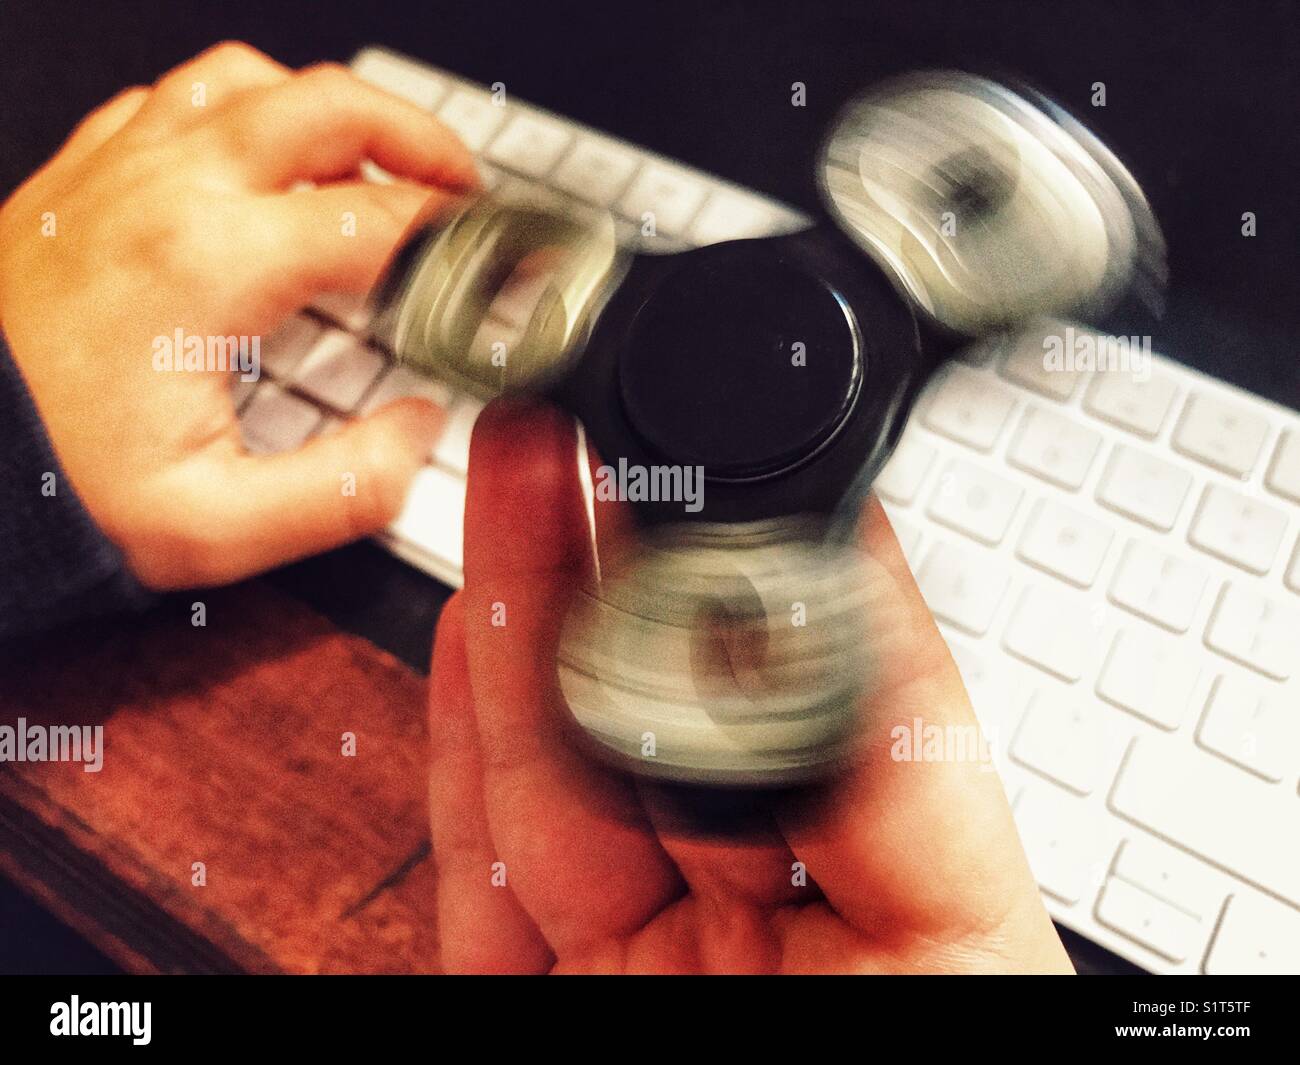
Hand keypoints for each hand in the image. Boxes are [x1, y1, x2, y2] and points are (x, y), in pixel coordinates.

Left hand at [0, 42, 477, 587]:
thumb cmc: (56, 486)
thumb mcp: (217, 527)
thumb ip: (343, 489)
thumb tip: (415, 432)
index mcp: (212, 265)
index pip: (381, 218)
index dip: (462, 236)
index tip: (498, 257)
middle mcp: (167, 193)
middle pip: (329, 107)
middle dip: (418, 138)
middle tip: (461, 186)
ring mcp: (116, 172)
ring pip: (250, 81)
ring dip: (329, 113)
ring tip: (371, 161)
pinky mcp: (79, 178)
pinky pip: (173, 97)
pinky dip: (240, 112)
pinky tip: (257, 159)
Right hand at [426, 401, 1073, 973]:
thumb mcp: (956, 952)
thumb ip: (904, 775)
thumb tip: (848, 599)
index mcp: (869, 900)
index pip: (800, 705)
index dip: (748, 569)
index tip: (721, 451)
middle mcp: (742, 922)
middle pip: (655, 707)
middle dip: (609, 549)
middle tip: (582, 421)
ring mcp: (624, 959)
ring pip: (552, 761)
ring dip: (525, 608)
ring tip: (513, 470)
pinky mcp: (522, 1003)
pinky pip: (478, 871)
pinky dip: (464, 752)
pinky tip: (466, 635)